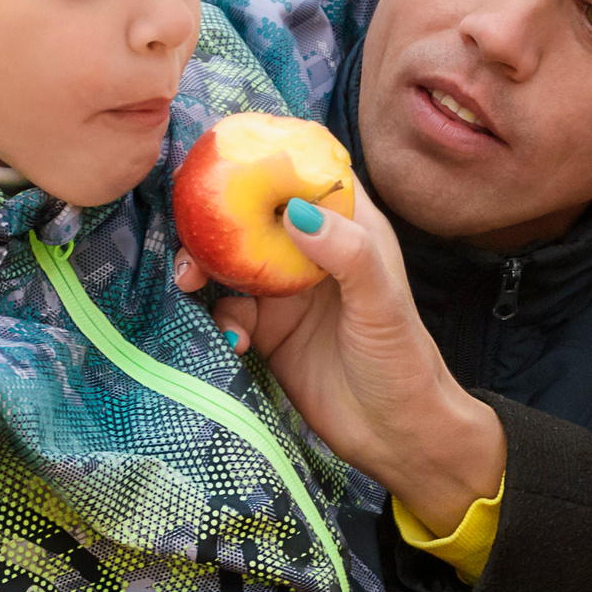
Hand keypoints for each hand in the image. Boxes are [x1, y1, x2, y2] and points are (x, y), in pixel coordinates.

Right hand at [174, 181, 503, 533]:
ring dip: (204, 271)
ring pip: (230, 264)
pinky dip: (220, 322)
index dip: (268, 157)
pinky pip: (228, 313)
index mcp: (350, 229)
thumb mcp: (381, 304)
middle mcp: (312, 252)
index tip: (222, 155)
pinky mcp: (265, 331)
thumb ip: (347, 254)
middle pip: (253, 217)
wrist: (394, 436)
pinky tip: (233, 343)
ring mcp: (285, 292)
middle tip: (190, 240)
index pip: (307, 175)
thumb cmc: (402, 363)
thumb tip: (297, 211)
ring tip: (189, 286)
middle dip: (216, 222)